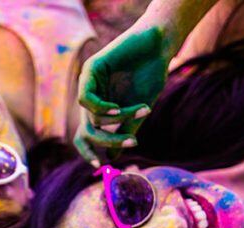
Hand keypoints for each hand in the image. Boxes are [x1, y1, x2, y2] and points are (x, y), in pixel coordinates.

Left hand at [74, 28, 168, 164]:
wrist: (159, 46)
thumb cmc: (152, 75)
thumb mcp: (139, 110)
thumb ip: (126, 131)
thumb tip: (112, 159)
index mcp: (100, 109)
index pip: (84, 136)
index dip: (88, 152)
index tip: (99, 166)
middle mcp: (91, 97)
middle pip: (87, 132)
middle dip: (107, 141)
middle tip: (130, 143)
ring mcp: (88, 83)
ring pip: (91, 118)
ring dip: (116, 120)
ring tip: (140, 111)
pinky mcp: (89, 70)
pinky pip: (86, 99)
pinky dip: (103, 109)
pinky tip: (118, 108)